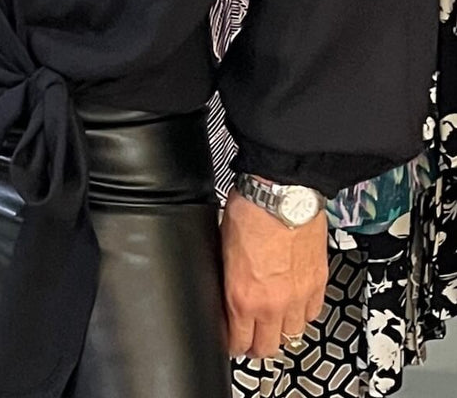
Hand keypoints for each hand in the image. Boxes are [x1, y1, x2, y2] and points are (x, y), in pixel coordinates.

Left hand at [221, 186, 327, 359]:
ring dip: (281, 331)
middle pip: (267, 348)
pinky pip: (312, 314)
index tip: (231, 338)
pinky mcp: (318, 283)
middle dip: (256, 345)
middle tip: (251, 335)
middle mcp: (272, 303)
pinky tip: (294, 304)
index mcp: (242, 296)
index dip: (233, 343)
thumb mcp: (223, 247)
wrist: (281, 192)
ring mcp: (298, 296)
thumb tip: (226, 287)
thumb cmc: (250, 210)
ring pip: (292, 336)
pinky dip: (302, 314)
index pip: (237, 342)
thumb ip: (228, 277)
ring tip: (273, 321)